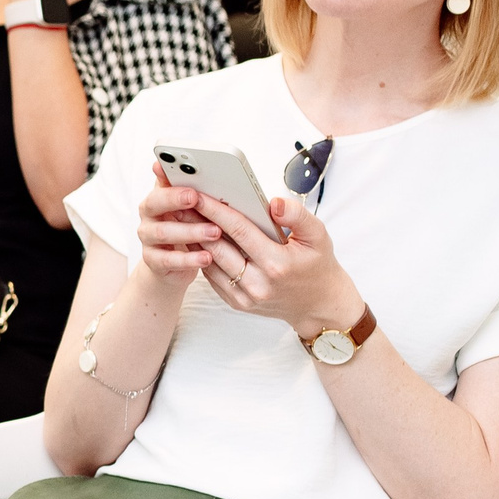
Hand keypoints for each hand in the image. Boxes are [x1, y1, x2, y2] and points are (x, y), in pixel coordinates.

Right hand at [136, 164, 218, 286]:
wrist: (172, 265)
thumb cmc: (186, 230)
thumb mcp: (190, 210)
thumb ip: (194, 192)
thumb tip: (210, 174)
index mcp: (158, 198)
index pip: (160, 182)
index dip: (167, 175)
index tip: (180, 174)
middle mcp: (148, 216)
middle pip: (154, 203)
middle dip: (175, 199)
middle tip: (196, 197)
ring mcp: (148, 238)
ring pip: (163, 232)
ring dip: (190, 231)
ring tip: (214, 232)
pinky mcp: (152, 260)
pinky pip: (168, 259)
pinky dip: (188, 259)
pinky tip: (206, 257)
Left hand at [192, 189, 364, 341]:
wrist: (318, 305)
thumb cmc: (318, 265)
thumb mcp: (319, 236)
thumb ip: (298, 216)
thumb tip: (273, 202)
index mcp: (277, 264)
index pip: (238, 231)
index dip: (216, 210)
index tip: (198, 194)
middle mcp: (258, 284)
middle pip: (217, 246)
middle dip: (196, 221)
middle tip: (179, 200)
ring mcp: (245, 296)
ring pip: (209, 262)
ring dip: (192, 238)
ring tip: (181, 215)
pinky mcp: (236, 303)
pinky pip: (212, 276)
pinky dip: (200, 256)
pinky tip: (192, 238)